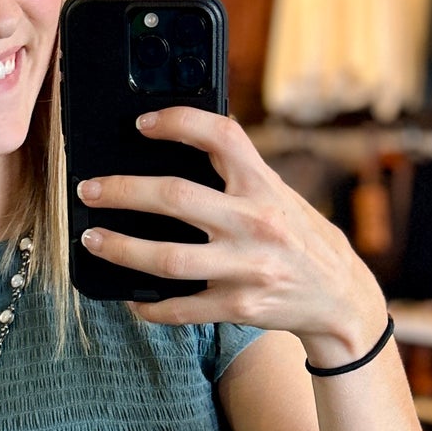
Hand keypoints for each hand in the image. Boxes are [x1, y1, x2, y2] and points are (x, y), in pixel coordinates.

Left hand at [76, 107, 386, 366]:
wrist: (342, 298)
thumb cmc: (300, 239)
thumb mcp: (280, 196)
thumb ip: (239, 175)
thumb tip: (181, 147)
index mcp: (264, 186)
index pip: (222, 136)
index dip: (179, 122)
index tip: (142, 124)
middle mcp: (256, 223)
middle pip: (175, 198)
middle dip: (122, 191)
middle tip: (89, 190)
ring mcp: (247, 267)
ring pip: (168, 259)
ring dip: (121, 249)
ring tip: (93, 240)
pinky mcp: (239, 306)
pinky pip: (181, 308)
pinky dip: (149, 306)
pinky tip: (131, 298)